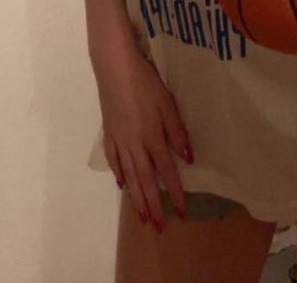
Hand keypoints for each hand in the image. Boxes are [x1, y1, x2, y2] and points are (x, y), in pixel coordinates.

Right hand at [93, 35, 192, 230]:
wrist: (114, 68)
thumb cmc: (145, 82)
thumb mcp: (167, 103)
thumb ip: (177, 131)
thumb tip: (188, 158)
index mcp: (152, 137)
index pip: (166, 171)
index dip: (174, 192)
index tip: (181, 212)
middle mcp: (134, 145)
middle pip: (145, 180)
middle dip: (153, 205)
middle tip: (157, 228)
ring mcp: (119, 140)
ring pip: (128, 176)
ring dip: (136, 198)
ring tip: (140, 217)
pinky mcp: (108, 133)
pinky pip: (114, 160)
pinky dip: (118, 174)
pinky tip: (122, 185)